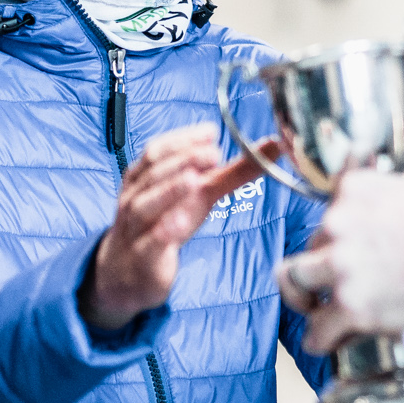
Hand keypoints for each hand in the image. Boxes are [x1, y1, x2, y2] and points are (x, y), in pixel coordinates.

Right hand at [84, 126, 267, 331]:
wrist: (129, 270)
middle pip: (154, 174)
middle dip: (183, 161)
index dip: (184, 139)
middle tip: (212, 154)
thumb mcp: (200, 194)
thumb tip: (273, 146)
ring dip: (170, 190)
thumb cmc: (166, 220)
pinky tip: (178, 226)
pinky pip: (150, 243)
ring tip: (194, 181)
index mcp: (146, 176)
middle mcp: (137, 197)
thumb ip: (234, 172)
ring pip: (146, 205)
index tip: (211, 132)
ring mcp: (137, 228)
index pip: (159, 151)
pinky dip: (163, 232)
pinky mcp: (144, 257)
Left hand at [276, 170, 403, 351]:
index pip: (329, 213)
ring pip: (295, 281)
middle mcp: (338, 222)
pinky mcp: (351, 304)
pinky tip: (326, 342)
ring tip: (316, 313)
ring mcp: (340, 263)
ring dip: (304, 299)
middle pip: (310, 247)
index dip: (338, 237)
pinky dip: (320, 338)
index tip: (345, 249)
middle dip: (320, 267)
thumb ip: (386, 202)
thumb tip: (388, 219)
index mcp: (353, 190)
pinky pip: (318, 328)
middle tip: (328, 286)